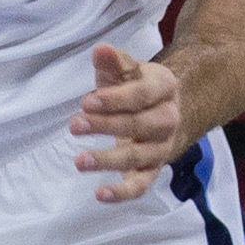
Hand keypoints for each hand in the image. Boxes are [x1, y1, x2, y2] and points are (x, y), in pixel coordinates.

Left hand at [73, 44, 188, 201]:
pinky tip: (100, 194)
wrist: (165, 112)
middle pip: (139, 125)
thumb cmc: (137, 88)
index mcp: (164, 89)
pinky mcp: (152, 171)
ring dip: (108, 159)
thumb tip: (101, 50)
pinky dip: (122, 193)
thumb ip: (115, 62)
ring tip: (79, 160)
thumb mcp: (127, 70)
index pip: (142, 96)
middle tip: (75, 125)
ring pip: (138, 157)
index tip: (87, 102)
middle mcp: (168, 120)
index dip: (115, 100)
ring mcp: (161, 148)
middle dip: (106, 126)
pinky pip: (141, 185)